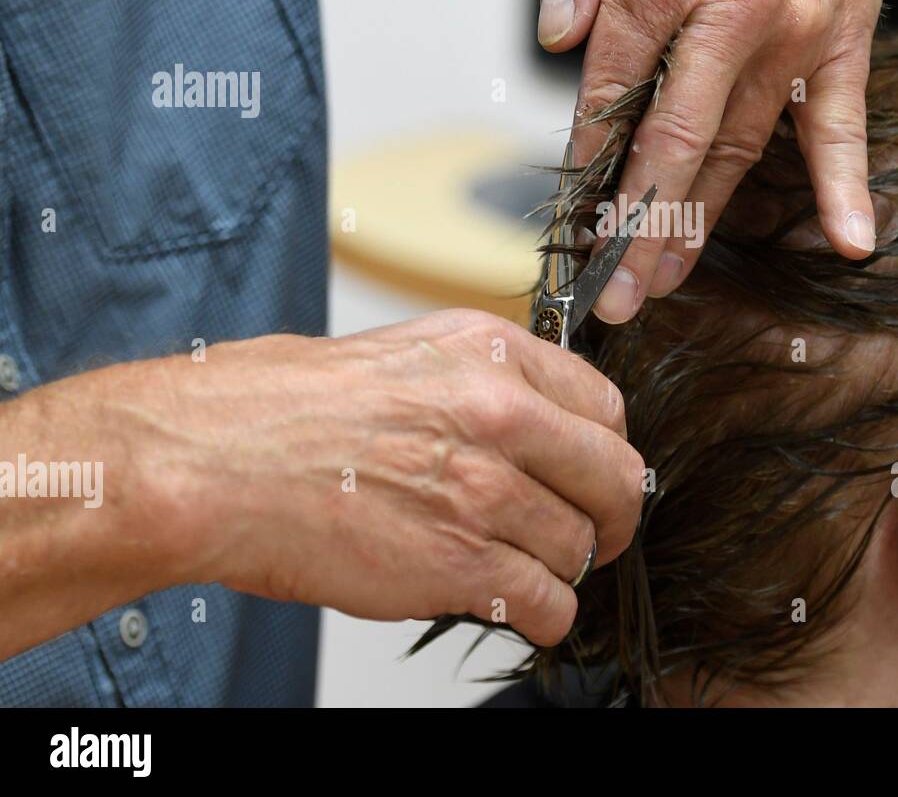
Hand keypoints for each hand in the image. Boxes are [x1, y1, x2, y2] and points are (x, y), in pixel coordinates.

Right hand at [133, 311, 640, 646]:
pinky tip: (516, 604)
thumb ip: (482, 382)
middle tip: (594, 534)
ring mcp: (485, 491)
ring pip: (580, 546)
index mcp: (491, 355)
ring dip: (562, 565)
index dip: (604, 451)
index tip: (592, 475)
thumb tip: (535, 420)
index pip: (606, 407)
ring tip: (524, 567)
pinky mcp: (460, 565)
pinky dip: (543, 614)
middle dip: (611, 515)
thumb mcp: (404, 352)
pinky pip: (548, 603)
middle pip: (615, 478)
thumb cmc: (281, 407)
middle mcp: (502, 415)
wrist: (213, 461)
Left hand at [536, 0, 897, 322]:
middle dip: (641, 227)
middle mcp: (731, 10)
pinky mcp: (844, 36)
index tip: (576, 221)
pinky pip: (844, 122)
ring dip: (703, 221)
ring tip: (669, 277)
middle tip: (618, 292)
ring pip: (740, 145)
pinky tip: (850, 239)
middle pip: (676, 143)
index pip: (612, 92)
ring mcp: (795, 29)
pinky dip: (847, 183)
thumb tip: (556, 37)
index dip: (590, 165)